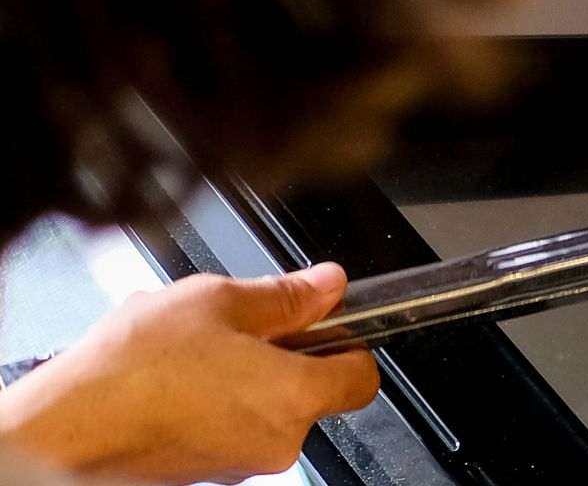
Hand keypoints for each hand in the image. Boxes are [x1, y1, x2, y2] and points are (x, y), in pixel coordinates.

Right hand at [0, 264, 378, 484]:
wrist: (61, 433)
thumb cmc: (130, 373)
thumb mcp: (216, 302)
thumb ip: (284, 295)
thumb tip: (326, 285)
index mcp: (295, 396)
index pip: (363, 377)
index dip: (348, 344)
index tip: (323, 322)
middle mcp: (277, 440)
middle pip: (313, 391)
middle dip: (285, 356)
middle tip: (241, 328)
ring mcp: (240, 464)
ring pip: (266, 408)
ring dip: (244, 376)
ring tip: (194, 352)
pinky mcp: (206, 473)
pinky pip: (229, 427)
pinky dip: (214, 402)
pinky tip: (174, 380)